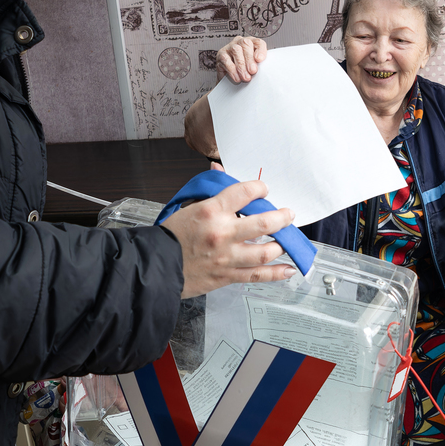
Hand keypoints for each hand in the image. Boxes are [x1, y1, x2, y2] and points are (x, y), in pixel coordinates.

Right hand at [161, 179, 295, 297]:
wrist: (155, 265)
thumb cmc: (170, 236)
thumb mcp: (189, 206)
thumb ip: (210, 191)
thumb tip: (219, 170)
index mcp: (211, 211)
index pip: (244, 192)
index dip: (259, 188)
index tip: (263, 190)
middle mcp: (222, 233)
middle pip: (263, 223)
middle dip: (281, 217)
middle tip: (288, 215)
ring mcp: (226, 257)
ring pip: (265, 251)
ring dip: (281, 245)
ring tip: (286, 240)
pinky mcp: (227, 275)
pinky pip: (257, 275)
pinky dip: (276, 273)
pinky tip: (288, 269)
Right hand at [216, 36, 266, 82]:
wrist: (229, 80)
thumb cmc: (244, 71)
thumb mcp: (253, 67)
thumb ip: (257, 65)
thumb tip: (260, 69)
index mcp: (251, 43)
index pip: (258, 42)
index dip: (260, 50)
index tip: (260, 59)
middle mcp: (240, 42)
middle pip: (246, 44)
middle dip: (250, 59)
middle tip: (253, 71)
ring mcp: (229, 47)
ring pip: (236, 50)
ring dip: (241, 65)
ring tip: (245, 77)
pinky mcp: (220, 54)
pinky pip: (226, 60)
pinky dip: (232, 70)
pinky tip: (237, 77)